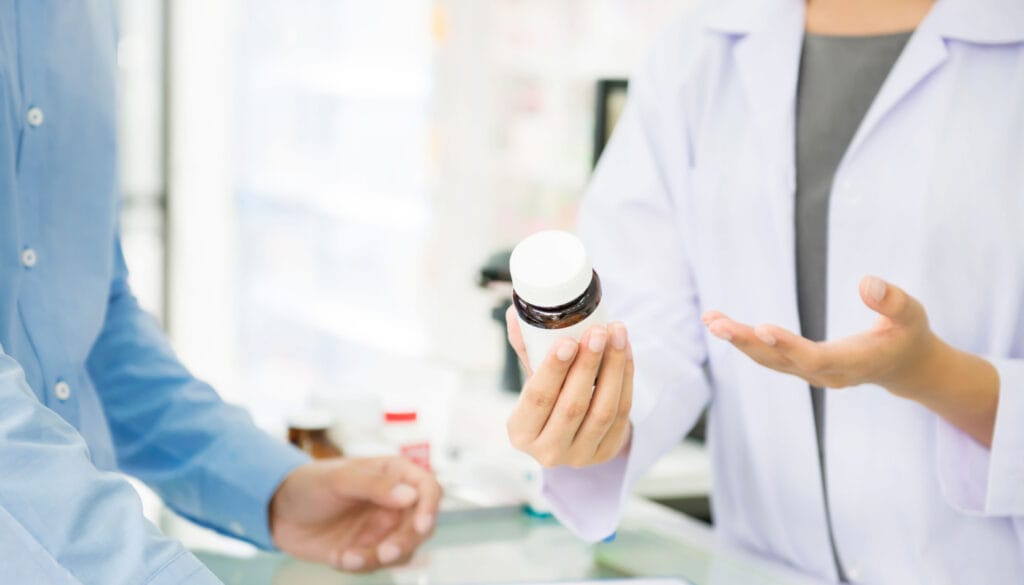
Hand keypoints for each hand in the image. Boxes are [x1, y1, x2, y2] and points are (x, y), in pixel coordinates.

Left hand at [270, 457, 440, 573]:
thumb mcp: (338, 479)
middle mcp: (393, 502)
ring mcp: (383, 528)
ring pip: (404, 550)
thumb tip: (410, 495)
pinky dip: (362, 566)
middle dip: (405, 542)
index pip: (427, 487)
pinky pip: (379, 565)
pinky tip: (339, 557)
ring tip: (348, 557)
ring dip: (380, 558)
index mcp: (393, 474)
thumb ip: (374, 485)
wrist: (277, 512)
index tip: (421, 525)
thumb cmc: (308, 484)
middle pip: (422, 525)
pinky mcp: (368, 549)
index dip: (430, 506)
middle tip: (383, 552)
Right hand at [505, 306, 633, 467]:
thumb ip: (527, 348)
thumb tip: (517, 313)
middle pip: (572, 406)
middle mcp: (548, 451)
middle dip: (588, 365)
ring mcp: (580, 456)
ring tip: (616, 335)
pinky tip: (626, 352)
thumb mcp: (532, 378)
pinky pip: (622, 413)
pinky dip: (626, 379)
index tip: (567, 342)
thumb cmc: (548, 398)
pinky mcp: (607, 452)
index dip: (553, 370)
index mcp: (521, 432)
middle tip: (597, 332)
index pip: (537, 399)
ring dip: (613, 368)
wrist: (572, 432)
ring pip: (603, 410)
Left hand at [701, 275, 938, 395]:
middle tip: (717, 324)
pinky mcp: (800, 366)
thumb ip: (892, 301)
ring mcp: (811, 373)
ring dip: (737, 341)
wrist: (904, 366)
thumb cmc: (908, 334)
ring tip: (710, 320)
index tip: (761, 327)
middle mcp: (827, 374)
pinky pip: (766, 356)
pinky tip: (719, 323)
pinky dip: (743, 340)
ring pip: (768, 360)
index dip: (788, 345)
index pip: (816, 358)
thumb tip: (867, 282)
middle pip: (781, 361)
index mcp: (855, 363)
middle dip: (747, 342)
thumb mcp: (912, 314)